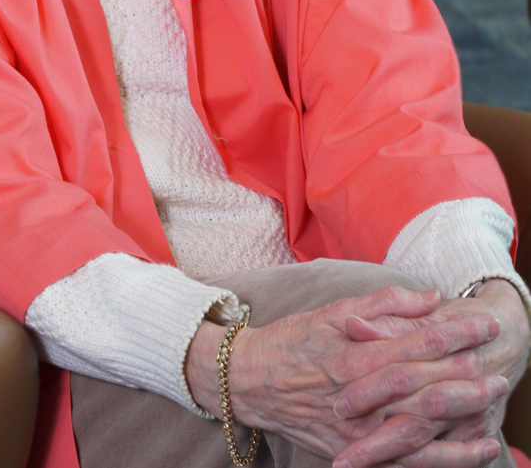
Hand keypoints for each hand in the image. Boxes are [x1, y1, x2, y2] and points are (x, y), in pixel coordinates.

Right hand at [184, 284, 504, 465]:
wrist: (249, 382)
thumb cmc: (292, 340)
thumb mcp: (333, 310)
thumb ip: (384, 304)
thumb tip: (429, 297)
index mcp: (353, 354)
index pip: (415, 342)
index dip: (455, 332)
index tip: (484, 322)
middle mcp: (358, 395)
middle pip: (423, 386)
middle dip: (466, 375)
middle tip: (499, 364)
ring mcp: (357, 430)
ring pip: (421, 428)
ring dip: (462, 417)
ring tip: (493, 405)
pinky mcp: (355, 453)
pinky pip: (407, 462)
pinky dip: (445, 458)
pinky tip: (474, 451)